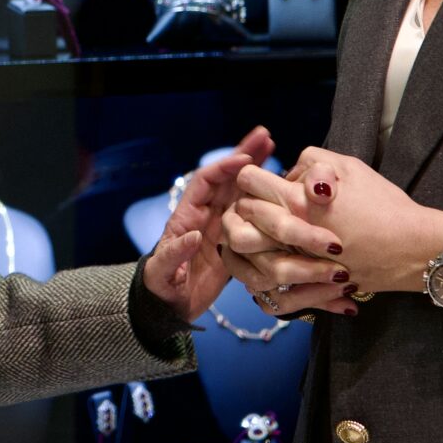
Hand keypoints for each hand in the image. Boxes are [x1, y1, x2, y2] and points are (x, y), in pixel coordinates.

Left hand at [141, 128, 272, 321]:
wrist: (169, 307)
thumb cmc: (161, 288)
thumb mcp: (162, 272)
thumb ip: (174, 253)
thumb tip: (193, 236)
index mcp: (186, 217)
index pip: (205, 182)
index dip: (224, 168)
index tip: (244, 159)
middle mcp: (205, 216)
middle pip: (227, 179)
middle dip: (244, 156)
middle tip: (265, 135)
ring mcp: (221, 227)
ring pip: (241, 192)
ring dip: (256, 170)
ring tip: (274, 147)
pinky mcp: (235, 241)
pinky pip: (252, 215)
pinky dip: (265, 200)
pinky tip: (281, 189)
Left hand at [261, 147, 442, 295]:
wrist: (413, 248)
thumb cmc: (385, 205)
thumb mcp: (350, 167)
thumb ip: (312, 161)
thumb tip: (291, 171)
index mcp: (297, 199)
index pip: (248, 180)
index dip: (251, 174)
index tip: (260, 178)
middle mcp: (290, 231)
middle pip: (242, 214)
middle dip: (245, 205)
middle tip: (259, 204)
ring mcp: (298, 262)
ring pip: (250, 253)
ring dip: (251, 241)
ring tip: (264, 234)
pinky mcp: (311, 286)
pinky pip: (275, 291)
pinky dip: (269, 283)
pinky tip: (273, 273)